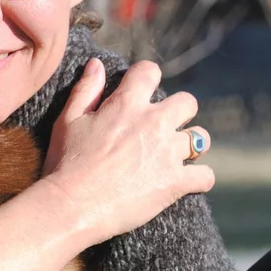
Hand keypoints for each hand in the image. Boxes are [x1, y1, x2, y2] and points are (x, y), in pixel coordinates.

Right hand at [42, 58, 212, 244]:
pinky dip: (198, 180)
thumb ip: (86, 90)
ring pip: (201, 139)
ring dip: (191, 145)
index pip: (150, 72)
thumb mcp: (67, 121)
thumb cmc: (65, 163)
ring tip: (176, 155)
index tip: (142, 90)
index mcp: (126, 105)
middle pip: (187, 102)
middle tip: (164, 127)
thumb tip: (97, 64)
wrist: (72, 206)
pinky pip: (205, 176)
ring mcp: (167, 153)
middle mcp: (153, 123)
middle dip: (179, 111)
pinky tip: (185, 183)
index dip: (147, 77)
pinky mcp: (175, 182)